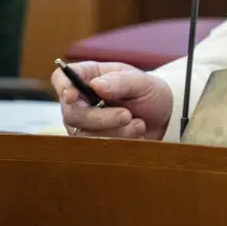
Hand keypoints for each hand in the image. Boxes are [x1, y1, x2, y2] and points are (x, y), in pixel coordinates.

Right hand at [52, 61, 174, 140]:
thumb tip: (96, 85)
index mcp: (89, 76)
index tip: (72, 95)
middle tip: (127, 116)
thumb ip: (120, 82)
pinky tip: (137, 135)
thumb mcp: (142, 82)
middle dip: (100, 118)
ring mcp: (85, 124)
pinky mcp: (94, 142)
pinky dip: (120, 142)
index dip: (62, 86)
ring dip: (114, 132)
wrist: (164, 119)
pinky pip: (97, 148)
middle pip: (72, 113)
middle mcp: (81, 101)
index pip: (62, 78)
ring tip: (139, 124)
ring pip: (84, 134)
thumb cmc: (149, 93)